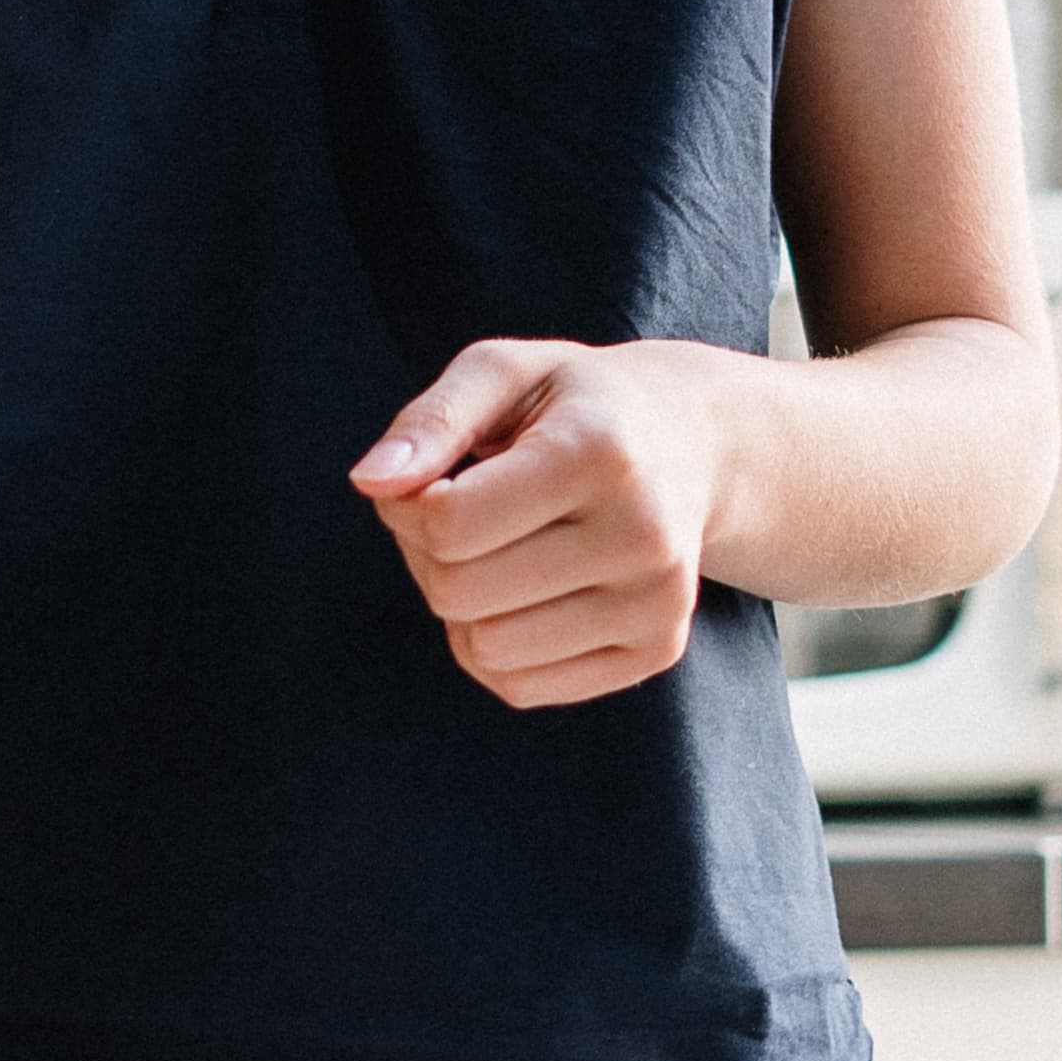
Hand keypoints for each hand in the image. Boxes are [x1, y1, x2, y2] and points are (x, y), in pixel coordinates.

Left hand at [350, 337, 739, 712]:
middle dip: (427, 555)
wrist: (692, 443)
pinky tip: (522, 591)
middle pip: (458, 593)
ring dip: (458, 606)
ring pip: (484, 650)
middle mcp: (643, 536)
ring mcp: (657, 602)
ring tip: (494, 550)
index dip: (406, 505)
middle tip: (457, 514)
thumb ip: (431, 421)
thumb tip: (369, 482)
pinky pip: (520, 687)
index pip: (449, 524)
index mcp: (601, 452)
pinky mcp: (656, 651)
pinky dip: (493, 647)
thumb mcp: (503, 374)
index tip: (428, 478)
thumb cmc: (575, 404)